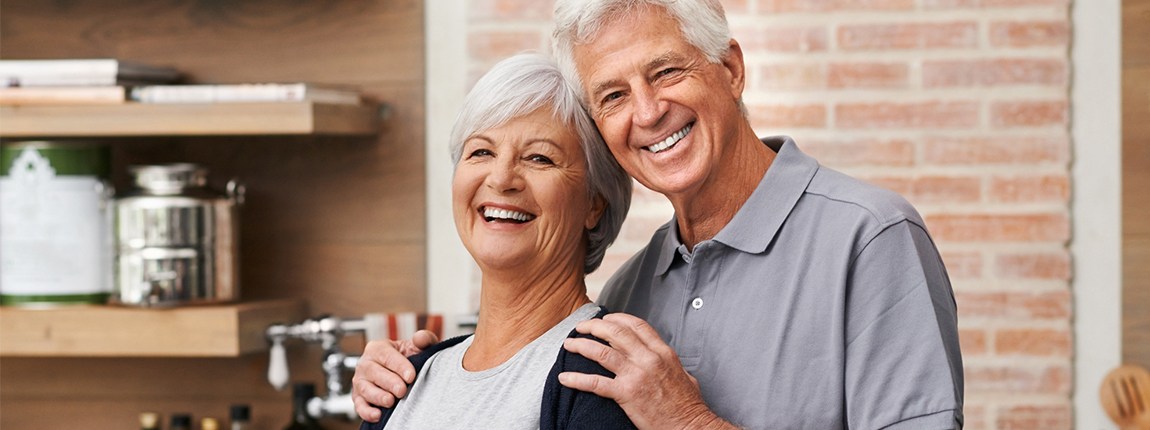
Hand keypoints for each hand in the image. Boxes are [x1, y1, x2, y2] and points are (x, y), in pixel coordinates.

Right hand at [352, 330, 439, 421]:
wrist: (401, 373)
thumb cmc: (408, 358)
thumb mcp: (417, 347)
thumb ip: (423, 339)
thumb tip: (421, 338)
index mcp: (377, 348)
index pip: (387, 355)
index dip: (399, 366)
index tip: (411, 376)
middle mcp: (365, 364)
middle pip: (374, 372)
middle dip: (389, 382)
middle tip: (402, 390)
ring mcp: (360, 382)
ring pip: (365, 389)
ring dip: (378, 396)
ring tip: (390, 401)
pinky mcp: (359, 398)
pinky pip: (359, 406)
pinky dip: (366, 412)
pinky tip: (377, 415)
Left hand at [558, 313, 733, 429]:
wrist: (690, 426)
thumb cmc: (688, 405)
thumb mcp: (684, 374)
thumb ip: (669, 362)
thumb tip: (662, 358)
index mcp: (662, 352)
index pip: (636, 325)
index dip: (617, 318)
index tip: (605, 318)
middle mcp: (649, 359)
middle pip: (615, 332)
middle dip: (594, 326)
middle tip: (581, 327)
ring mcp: (636, 375)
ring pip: (602, 352)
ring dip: (581, 345)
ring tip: (569, 344)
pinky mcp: (626, 394)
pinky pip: (596, 383)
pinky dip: (577, 379)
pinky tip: (565, 378)